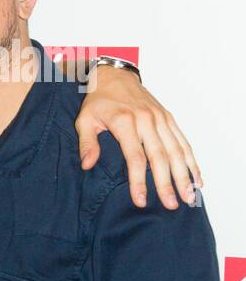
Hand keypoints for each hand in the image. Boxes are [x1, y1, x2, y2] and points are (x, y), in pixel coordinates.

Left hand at [77, 66, 200, 209]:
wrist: (114, 76)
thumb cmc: (98, 101)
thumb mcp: (84, 120)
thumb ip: (86, 143)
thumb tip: (87, 165)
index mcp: (125, 122)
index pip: (135, 157)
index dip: (139, 181)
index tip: (141, 201)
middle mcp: (147, 120)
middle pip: (160, 157)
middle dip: (167, 183)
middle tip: (172, 204)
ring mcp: (160, 118)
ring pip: (176, 150)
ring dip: (185, 174)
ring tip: (189, 196)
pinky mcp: (168, 118)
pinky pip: (183, 141)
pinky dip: (191, 160)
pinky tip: (197, 177)